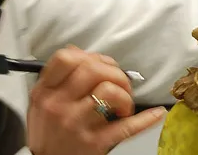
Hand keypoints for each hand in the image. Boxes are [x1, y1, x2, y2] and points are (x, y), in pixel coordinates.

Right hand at [28, 46, 166, 154]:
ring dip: (125, 93)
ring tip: (124, 104)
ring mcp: (76, 123)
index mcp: (46, 91)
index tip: (101, 65)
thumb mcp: (42, 102)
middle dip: (115, 72)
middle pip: (93, 69)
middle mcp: (59, 104)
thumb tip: (82, 53)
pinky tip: (155, 114)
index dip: (91, 56)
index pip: (66, 58)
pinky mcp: (94, 143)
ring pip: (109, 90)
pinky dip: (145, 119)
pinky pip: (125, 127)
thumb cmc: (48, 133)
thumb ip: (58, 78)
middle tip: (120, 84)